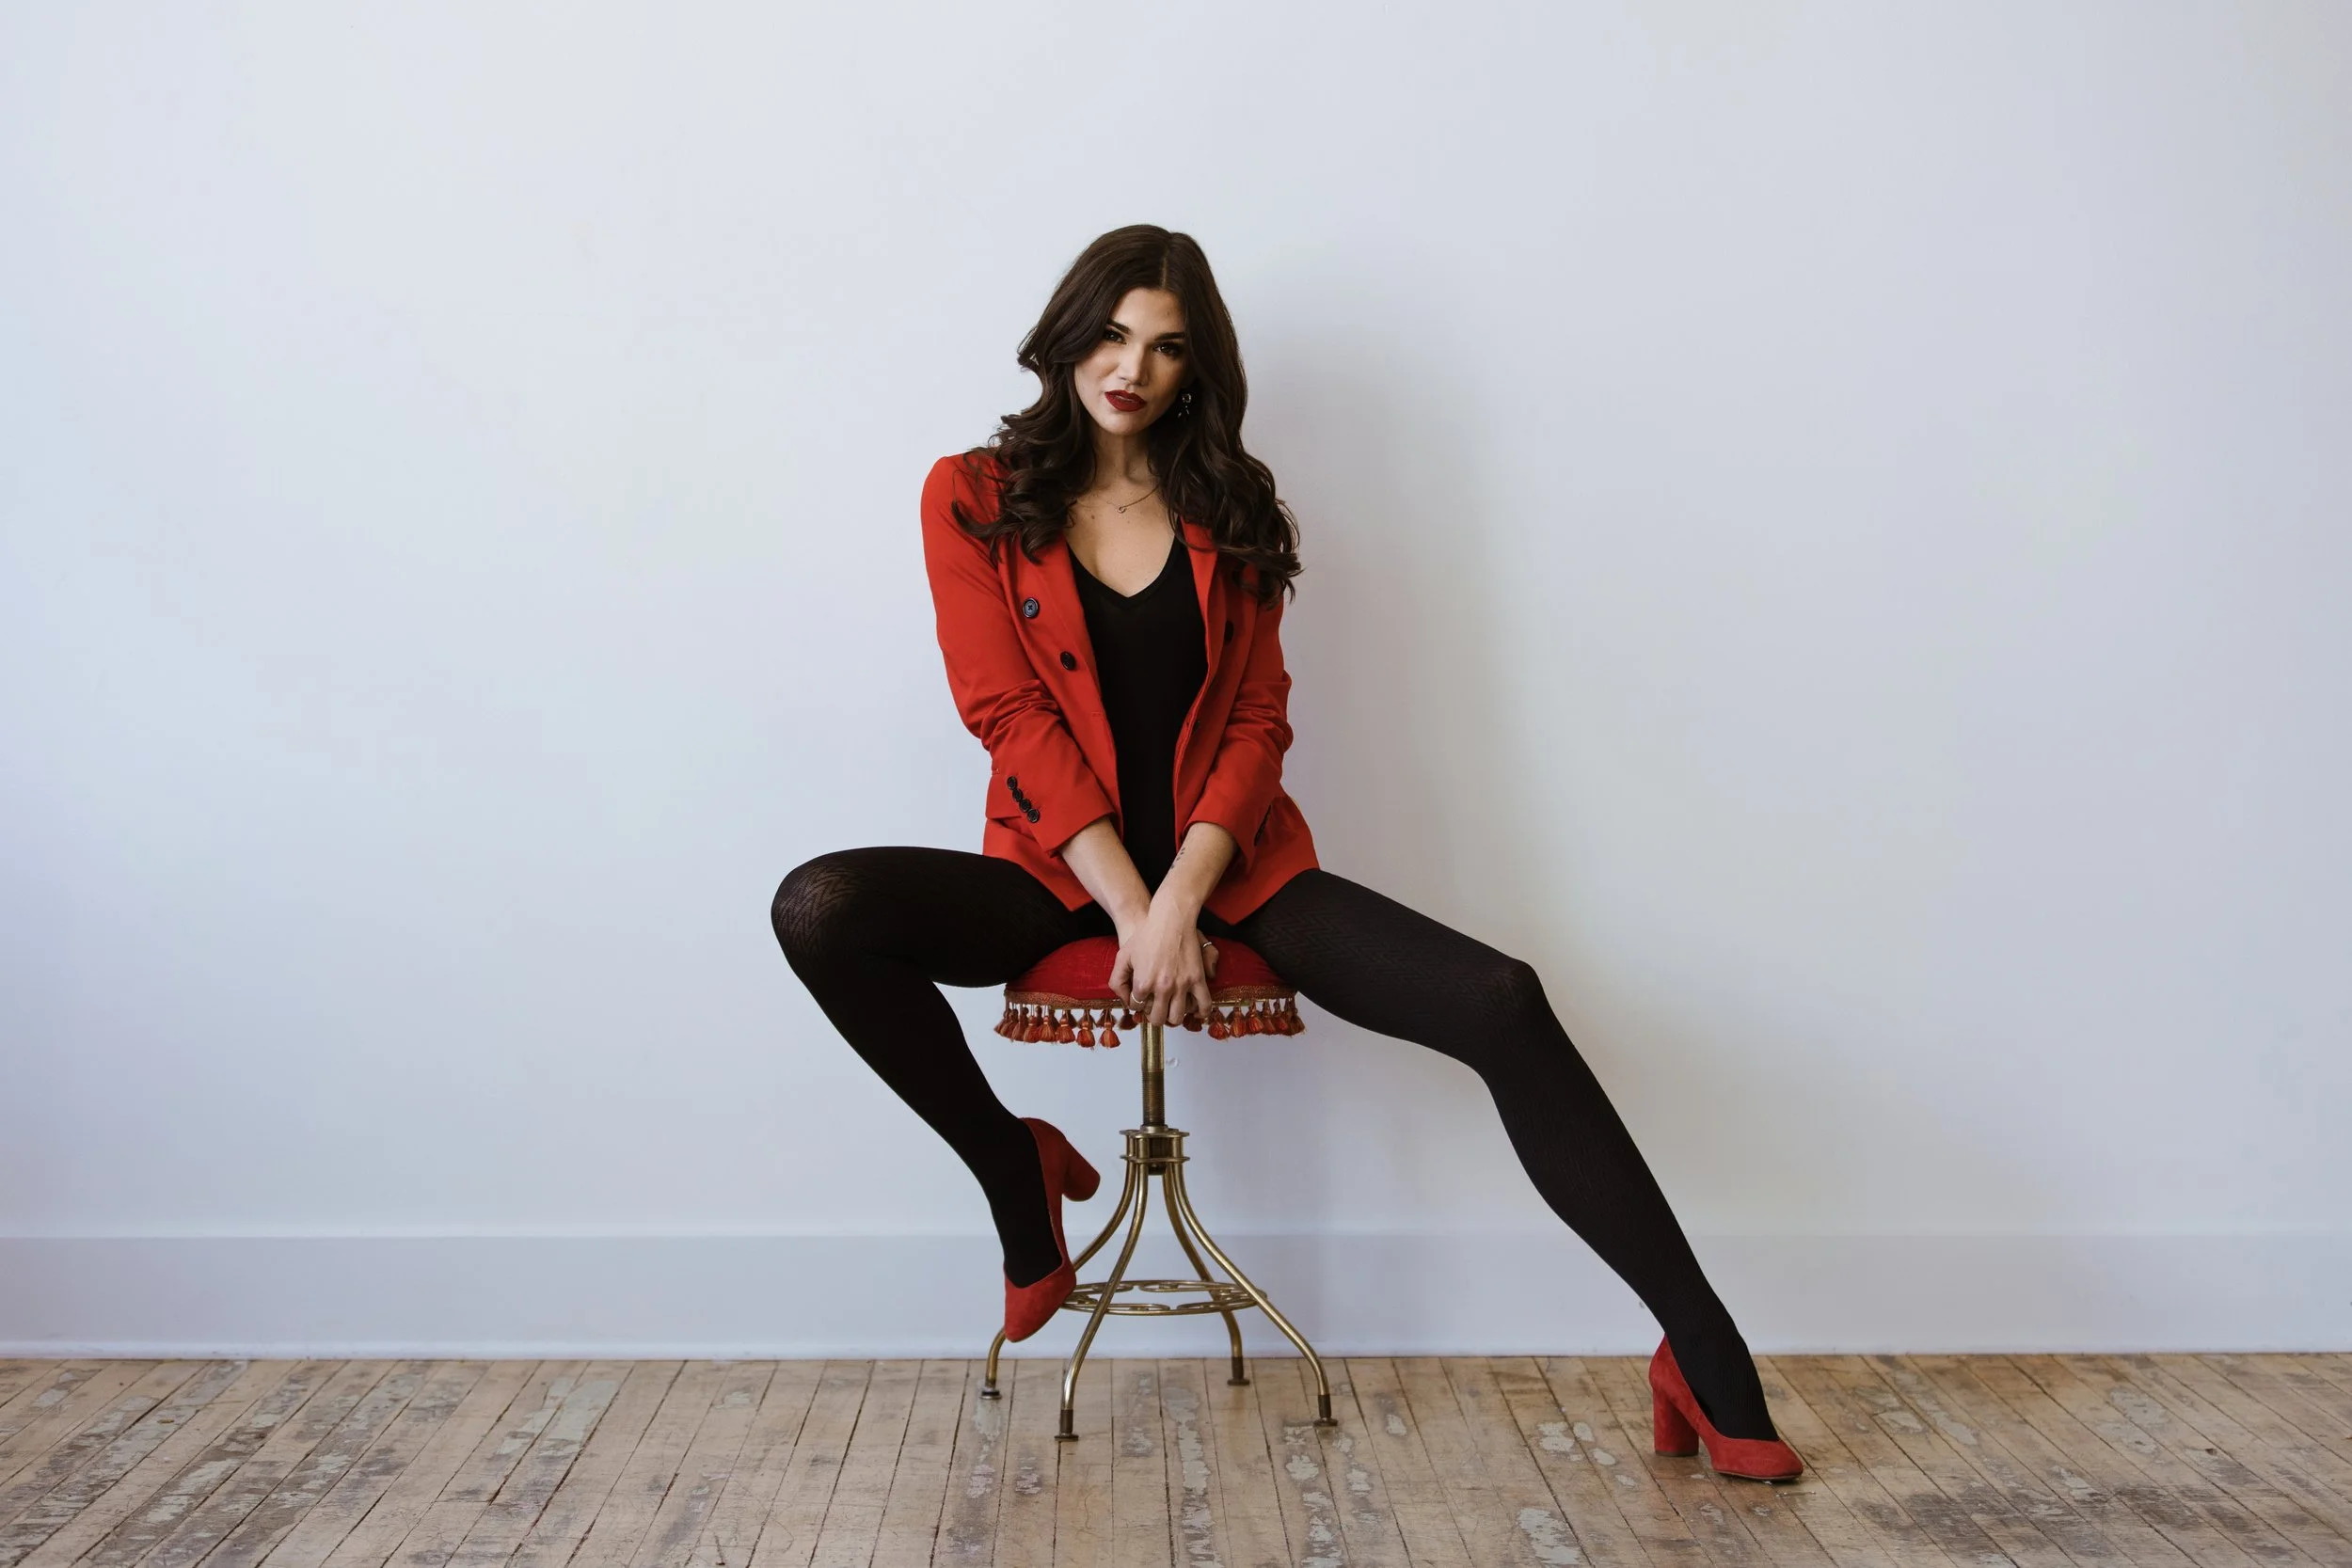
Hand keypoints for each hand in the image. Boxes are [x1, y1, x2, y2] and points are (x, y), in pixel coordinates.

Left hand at [1109, 900, 1220, 1028]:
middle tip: (1156, 1008)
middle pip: (1157, 1019)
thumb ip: (1117, 981)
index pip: (1137, 1008)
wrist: (1170, 919)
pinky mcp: (1198, 979)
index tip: (1142, 999)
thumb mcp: (1123, 956)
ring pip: (1177, 1018)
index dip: (1138, 1004)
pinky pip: (1203, 1005)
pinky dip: (1200, 1013)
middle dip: (1154, 1016)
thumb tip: (1125, 1000)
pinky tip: (1195, 1012)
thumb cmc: (1147, 935)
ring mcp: (1181, 985)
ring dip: (1173, 1017)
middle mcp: (1162, 988)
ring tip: (1171, 1009)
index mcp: (1142, 984)